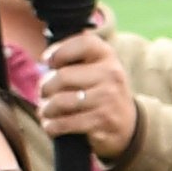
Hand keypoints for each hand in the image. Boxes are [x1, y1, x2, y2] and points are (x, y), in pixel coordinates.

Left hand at [34, 22, 140, 160]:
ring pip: (60, 101)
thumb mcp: (95, 68)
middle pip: (62, 76)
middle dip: (45, 88)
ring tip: (45, 112)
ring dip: (46, 109)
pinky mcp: (103, 120)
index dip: (59, 51)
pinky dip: (52, 126)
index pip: (82, 44)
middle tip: (43, 95)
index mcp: (108, 56)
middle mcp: (111, 74)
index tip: (48, 62)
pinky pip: (66, 123)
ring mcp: (108, 98)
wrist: (128, 123)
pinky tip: (51, 126)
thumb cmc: (100, 91)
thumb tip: (44, 63)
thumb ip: (74, 59)